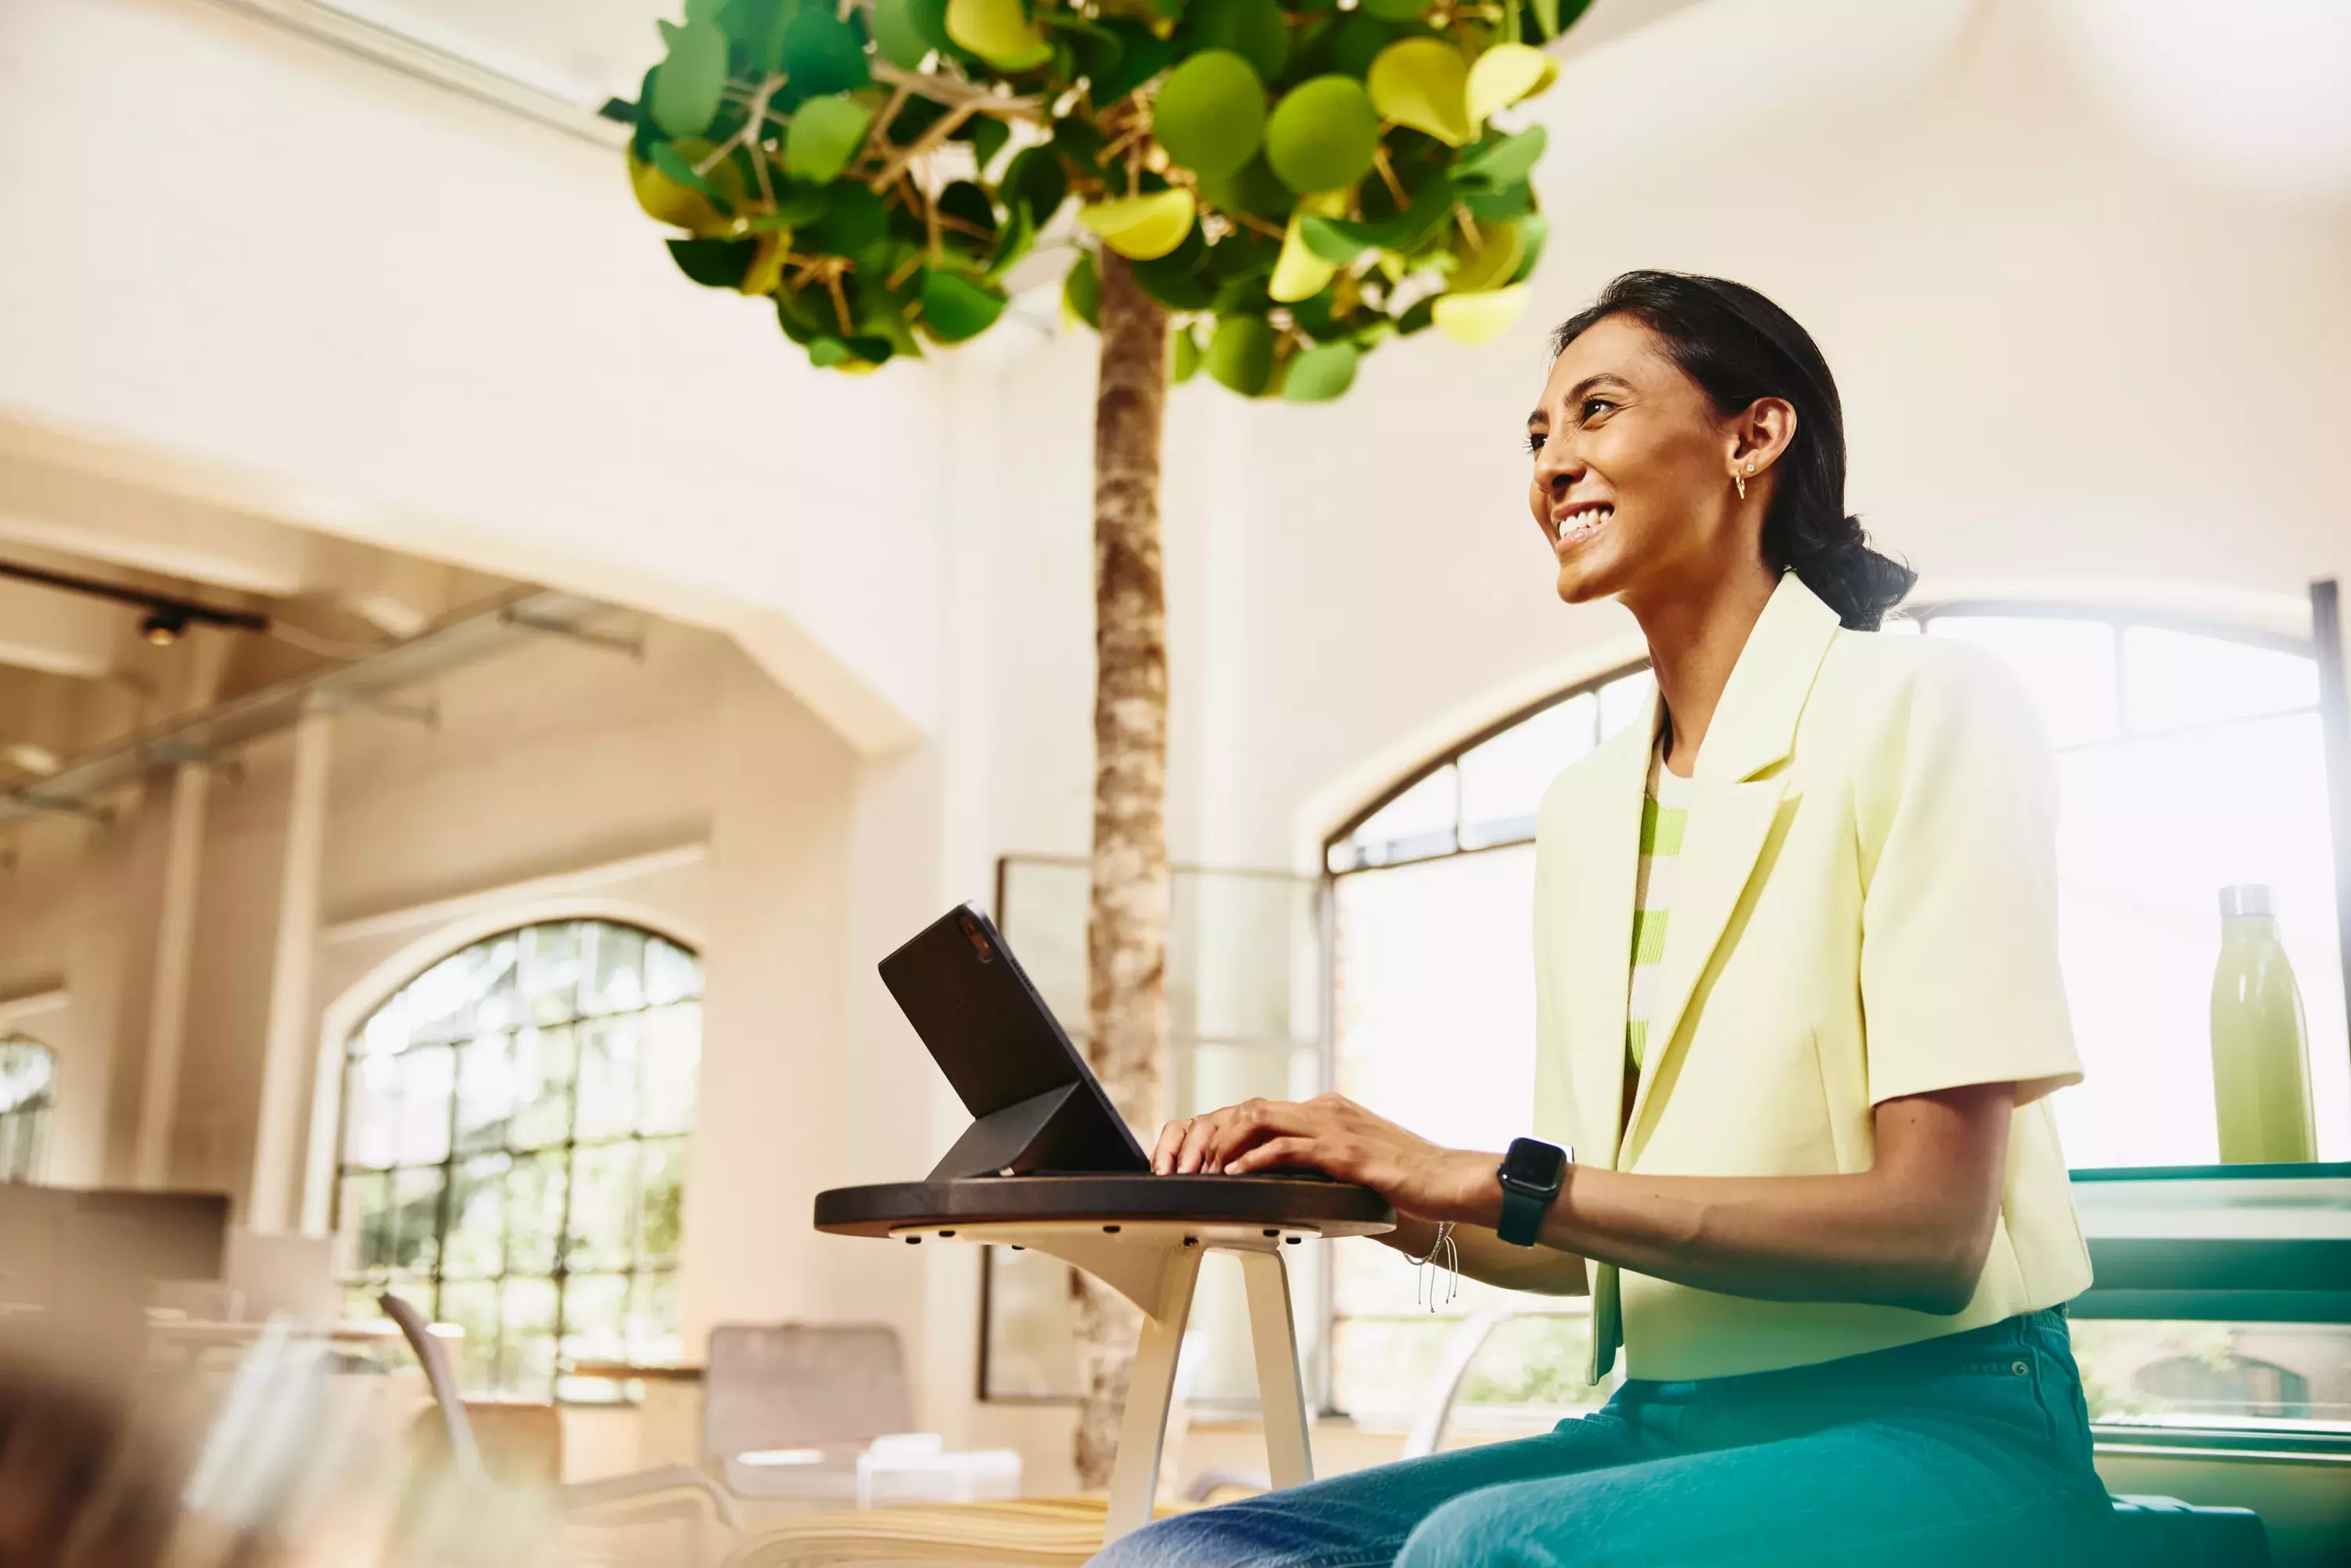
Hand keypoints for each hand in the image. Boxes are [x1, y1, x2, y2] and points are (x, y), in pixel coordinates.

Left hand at [1149, 1093, 1499, 1223]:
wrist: (1450, 1182)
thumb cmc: (1408, 1185)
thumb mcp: (1354, 1172)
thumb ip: (1322, 1173)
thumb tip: (1290, 1196)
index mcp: (1326, 1112)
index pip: (1258, 1111)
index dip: (1219, 1132)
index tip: (1193, 1157)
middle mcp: (1325, 1110)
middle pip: (1248, 1109)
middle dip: (1208, 1136)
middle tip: (1183, 1166)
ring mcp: (1334, 1127)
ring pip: (1258, 1120)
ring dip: (1221, 1146)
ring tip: (1199, 1172)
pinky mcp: (1343, 1151)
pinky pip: (1285, 1148)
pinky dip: (1252, 1161)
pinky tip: (1233, 1178)